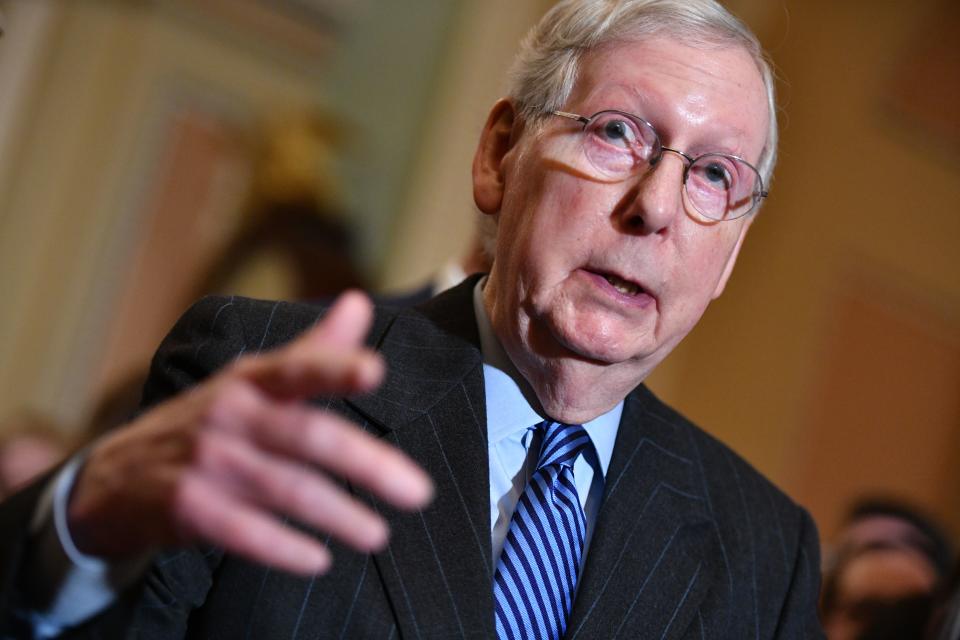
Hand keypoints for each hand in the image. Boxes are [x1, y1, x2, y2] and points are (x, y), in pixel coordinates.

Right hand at [67, 292, 432, 574]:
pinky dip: (284, 549)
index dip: (336, 366)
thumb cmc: (209, 420)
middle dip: (368, 464)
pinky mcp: (188, 507)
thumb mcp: (254, 378)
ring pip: (287, 489)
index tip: (375, 371)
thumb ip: (314, 349)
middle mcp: (230, 413)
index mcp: (252, 379)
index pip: (298, 367)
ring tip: (377, 535)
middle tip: (418, 493)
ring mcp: (207, 461)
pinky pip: (245, 532)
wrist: (118, 474)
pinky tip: (319, 560)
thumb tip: (361, 301)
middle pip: (309, 437)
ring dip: (339, 516)